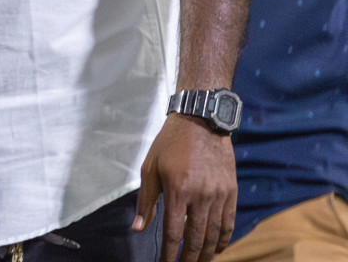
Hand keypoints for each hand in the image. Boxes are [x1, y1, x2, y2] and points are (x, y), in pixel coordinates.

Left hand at [134, 114, 236, 261]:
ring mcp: (219, 195)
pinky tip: (216, 249)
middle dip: (189, 259)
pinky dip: (223, 240)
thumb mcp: (150, 168)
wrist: (201, 121)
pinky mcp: (231, 192)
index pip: (174, 233)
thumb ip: (146, 201)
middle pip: (196, 239)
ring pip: (214, 235)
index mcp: (178, 190)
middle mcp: (201, 196)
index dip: (169, 254)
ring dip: (206, 254)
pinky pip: (228, 223)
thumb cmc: (169, 144)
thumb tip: (138, 229)